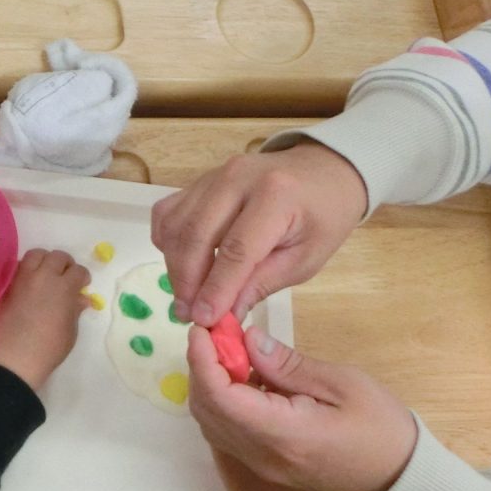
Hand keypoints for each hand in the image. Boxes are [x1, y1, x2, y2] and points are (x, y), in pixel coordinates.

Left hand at [0, 247, 91, 393]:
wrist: (18, 355)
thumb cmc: (50, 346)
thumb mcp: (71, 329)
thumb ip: (75, 309)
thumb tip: (81, 299)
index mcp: (64, 287)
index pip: (78, 271)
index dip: (83, 277)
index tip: (82, 285)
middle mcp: (43, 276)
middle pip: (57, 256)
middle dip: (66, 264)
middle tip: (66, 276)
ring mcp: (23, 278)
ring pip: (35, 254)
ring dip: (44, 260)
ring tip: (46, 273)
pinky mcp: (8, 285)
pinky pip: (18, 266)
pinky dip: (27, 269)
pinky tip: (30, 282)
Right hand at [152, 142, 366, 328]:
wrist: (321, 171)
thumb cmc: (323, 217)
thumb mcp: (307, 258)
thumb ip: (263, 283)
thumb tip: (225, 314)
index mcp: (275, 196)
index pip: (236, 249)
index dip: (216, 287)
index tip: (204, 319)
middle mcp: (237, 179)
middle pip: (197, 235)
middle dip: (187, 281)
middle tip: (186, 315)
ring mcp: (213, 176)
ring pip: (177, 225)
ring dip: (174, 266)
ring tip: (184, 297)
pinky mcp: (198, 181)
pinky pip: (168, 212)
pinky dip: (167, 242)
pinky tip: (180, 263)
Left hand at [185, 324, 417, 490]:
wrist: (399, 484)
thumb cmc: (382, 430)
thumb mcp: (345, 385)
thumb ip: (289, 365)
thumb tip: (247, 340)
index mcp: (282, 433)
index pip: (220, 396)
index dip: (203, 359)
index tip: (205, 328)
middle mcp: (261, 454)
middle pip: (207, 409)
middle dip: (201, 367)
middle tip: (217, 333)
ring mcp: (260, 464)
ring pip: (212, 422)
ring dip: (209, 384)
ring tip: (229, 349)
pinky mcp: (264, 465)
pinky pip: (226, 431)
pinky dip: (223, 400)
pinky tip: (245, 376)